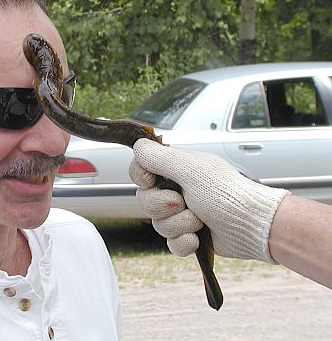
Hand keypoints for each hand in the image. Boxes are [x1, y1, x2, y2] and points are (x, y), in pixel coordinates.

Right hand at [129, 138, 289, 262]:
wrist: (252, 227)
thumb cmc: (227, 194)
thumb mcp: (190, 169)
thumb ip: (159, 157)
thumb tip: (137, 146)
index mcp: (176, 169)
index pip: (141, 169)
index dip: (141, 178)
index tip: (151, 182)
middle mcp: (177, 189)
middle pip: (145, 200)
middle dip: (162, 206)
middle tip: (181, 203)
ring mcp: (183, 213)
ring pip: (157, 224)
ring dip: (178, 224)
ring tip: (199, 221)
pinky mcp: (190, 235)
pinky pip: (171, 243)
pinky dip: (184, 242)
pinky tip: (198, 238)